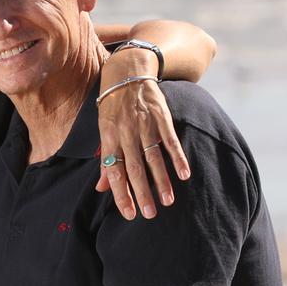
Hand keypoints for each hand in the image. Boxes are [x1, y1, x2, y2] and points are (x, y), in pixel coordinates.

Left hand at [96, 77, 189, 220]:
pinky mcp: (161, 117)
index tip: (129, 214)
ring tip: (167, 201)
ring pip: (153, 158)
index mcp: (109, 139)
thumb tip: (102, 188)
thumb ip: (106, 160)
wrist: (127, 71)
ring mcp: (145, 125)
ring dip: (161, 180)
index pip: (115, 172)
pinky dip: (178, 157)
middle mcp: (126, 134)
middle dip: (142, 193)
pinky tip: (185, 173)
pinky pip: (170, 140)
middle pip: (134, 168)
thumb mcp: (103, 130)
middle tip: (149, 214)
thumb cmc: (112, 106)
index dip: (121, 194)